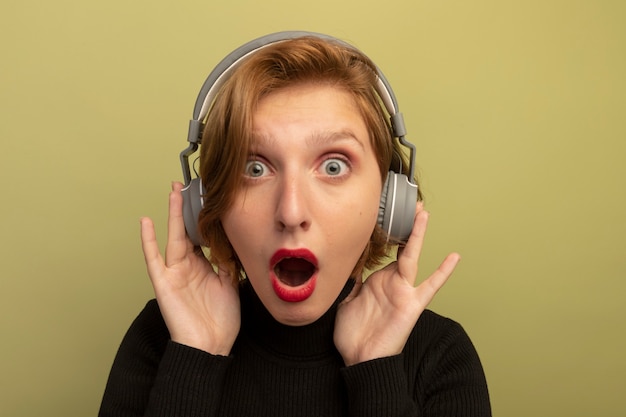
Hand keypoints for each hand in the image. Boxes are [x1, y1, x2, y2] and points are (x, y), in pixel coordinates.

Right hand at [140, 182, 240, 354]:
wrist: (210, 346)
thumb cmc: (220, 322)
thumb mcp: (231, 286)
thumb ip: (228, 264)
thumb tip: (231, 243)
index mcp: (204, 267)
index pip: (203, 236)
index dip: (205, 218)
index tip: (210, 198)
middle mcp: (188, 267)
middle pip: (187, 231)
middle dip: (187, 208)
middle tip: (188, 185)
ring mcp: (174, 273)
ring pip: (173, 237)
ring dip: (173, 214)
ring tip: (174, 190)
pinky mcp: (163, 282)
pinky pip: (153, 258)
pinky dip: (148, 240)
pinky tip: (146, 221)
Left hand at [334, 203, 459, 365]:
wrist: (360, 360)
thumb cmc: (353, 334)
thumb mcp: (345, 302)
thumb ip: (350, 282)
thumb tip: (347, 264)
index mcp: (376, 280)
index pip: (382, 252)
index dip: (384, 233)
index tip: (384, 212)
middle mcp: (391, 282)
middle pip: (400, 247)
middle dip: (405, 225)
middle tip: (411, 202)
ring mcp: (403, 292)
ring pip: (411, 257)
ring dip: (417, 235)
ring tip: (423, 213)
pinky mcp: (412, 305)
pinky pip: (431, 286)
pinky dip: (443, 272)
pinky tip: (454, 258)